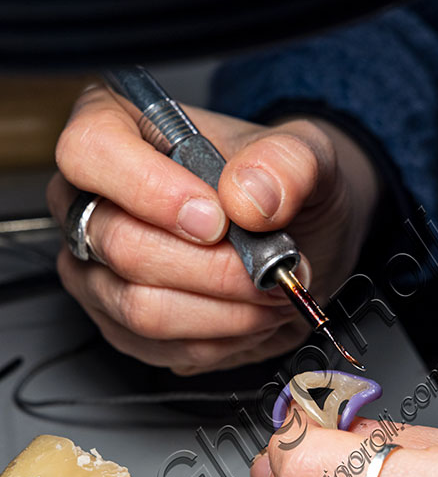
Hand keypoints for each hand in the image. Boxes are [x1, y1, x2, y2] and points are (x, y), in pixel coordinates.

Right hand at [48, 84, 378, 374]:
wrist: (294, 240)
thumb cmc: (276, 188)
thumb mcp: (306, 154)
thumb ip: (288, 162)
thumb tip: (250, 197)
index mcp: (117, 130)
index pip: (91, 151)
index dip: (150, 190)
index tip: (217, 219)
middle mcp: (93, 201)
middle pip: (120, 245)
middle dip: (212, 269)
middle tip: (268, 268)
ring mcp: (99, 269)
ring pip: (140, 307)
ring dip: (223, 311)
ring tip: (269, 295)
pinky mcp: (121, 324)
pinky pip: (161, 346)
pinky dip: (220, 338)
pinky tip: (249, 314)